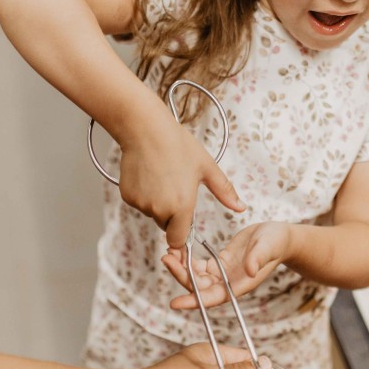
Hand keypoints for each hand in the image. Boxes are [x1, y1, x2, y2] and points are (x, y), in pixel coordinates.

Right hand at [117, 111, 244, 248]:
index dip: (181, 233)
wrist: (146, 129)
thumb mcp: (207, 167)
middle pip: (165, 225)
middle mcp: (159, 209)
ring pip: (151, 213)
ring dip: (156, 203)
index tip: (183, 222)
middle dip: (170, 214)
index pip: (178, 240)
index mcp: (182, 206)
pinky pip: (138, 203)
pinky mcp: (127, 197)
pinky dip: (143, 195)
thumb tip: (240, 207)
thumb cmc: (177, 145)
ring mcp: (141, 203)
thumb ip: (224, 191)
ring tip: (160, 176)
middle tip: (174, 186)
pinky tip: (147, 175)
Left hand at [161, 222, 291, 309]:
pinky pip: (198, 265)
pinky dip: (187, 259)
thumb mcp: (268, 247)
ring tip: (168, 252)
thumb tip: (249, 270)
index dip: (194, 301)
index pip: (213, 298)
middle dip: (181, 276)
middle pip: (198, 287)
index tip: (174, 303)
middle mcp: (228, 284)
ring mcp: (222, 274)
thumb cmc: (276, 243)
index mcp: (239, 285)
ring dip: (180, 267)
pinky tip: (177, 248)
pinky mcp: (218, 263)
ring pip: (195, 276)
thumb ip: (258, 257)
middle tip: (166, 259)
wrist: (277, 237)